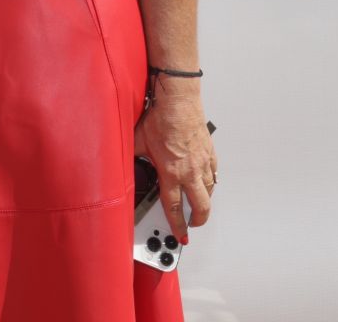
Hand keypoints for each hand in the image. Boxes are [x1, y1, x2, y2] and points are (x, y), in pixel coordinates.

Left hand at [135, 80, 215, 240]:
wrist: (179, 102)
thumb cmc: (160, 119)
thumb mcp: (137, 142)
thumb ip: (133, 158)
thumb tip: (123, 165)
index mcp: (170, 172)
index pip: (174, 207)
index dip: (177, 224)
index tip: (181, 234)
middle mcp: (189, 171)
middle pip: (200, 206)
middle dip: (198, 220)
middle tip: (193, 225)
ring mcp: (202, 163)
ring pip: (209, 191)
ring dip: (204, 201)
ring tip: (197, 204)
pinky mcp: (210, 153)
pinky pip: (214, 174)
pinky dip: (211, 182)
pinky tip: (206, 181)